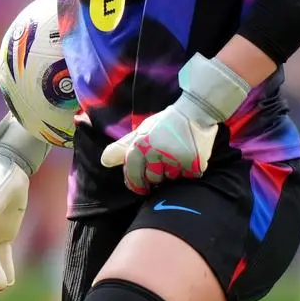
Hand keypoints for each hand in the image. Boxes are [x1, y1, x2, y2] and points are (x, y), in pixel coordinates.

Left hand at [101, 53, 249, 193]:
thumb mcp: (141, 132)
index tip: (141, 187)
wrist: (195, 113)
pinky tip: (187, 158)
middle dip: (156, 175)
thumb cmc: (165, 124)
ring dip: (172, 173)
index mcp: (140, 145)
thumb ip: (122, 148)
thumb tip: (104, 162)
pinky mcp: (192, 163)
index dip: (136, 183)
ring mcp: (174, 159)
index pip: (133, 173)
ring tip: (176, 156)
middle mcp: (155, 152)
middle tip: (163, 162)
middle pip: (152, 179)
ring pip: (170, 180)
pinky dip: (187, 171)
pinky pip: (187, 177)